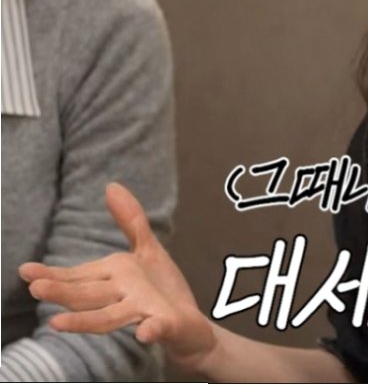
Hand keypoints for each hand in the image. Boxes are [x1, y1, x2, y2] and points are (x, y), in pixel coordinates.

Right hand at [19, 183, 217, 372]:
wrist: (192, 326)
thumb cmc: (162, 290)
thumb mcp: (147, 250)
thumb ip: (130, 221)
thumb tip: (110, 185)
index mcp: (113, 282)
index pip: (79, 277)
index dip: (53, 275)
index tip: (26, 272)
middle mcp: (123, 300)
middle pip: (88, 296)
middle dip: (62, 293)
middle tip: (35, 289)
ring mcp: (145, 313)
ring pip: (111, 317)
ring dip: (86, 320)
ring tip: (57, 323)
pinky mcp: (168, 325)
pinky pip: (158, 328)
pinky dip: (152, 329)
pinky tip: (145, 332)